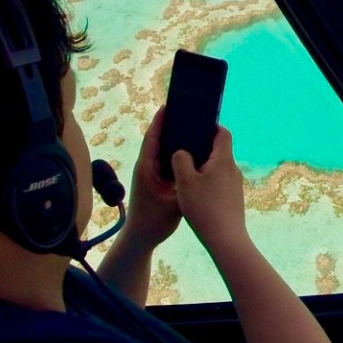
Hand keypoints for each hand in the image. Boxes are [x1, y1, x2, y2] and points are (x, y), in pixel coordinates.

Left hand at [126, 107, 181, 245]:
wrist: (142, 237)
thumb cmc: (155, 220)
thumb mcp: (174, 201)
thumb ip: (186, 183)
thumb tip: (199, 165)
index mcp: (147, 167)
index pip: (153, 138)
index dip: (160, 121)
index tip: (170, 105)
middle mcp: (147, 166)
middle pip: (158, 139)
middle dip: (169, 124)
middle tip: (186, 110)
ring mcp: (151, 173)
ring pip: (162, 149)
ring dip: (173, 136)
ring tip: (191, 125)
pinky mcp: (156, 179)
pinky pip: (166, 160)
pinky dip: (176, 151)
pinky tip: (190, 149)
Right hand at [173, 125, 247, 252]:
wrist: (225, 238)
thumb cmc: (204, 207)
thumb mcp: (185, 182)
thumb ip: (181, 161)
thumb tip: (182, 151)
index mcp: (223, 160)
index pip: (223, 133)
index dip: (210, 126)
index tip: (195, 127)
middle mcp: (233, 169)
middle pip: (220, 149)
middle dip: (202, 147)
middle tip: (183, 149)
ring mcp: (236, 184)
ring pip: (219, 167)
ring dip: (203, 166)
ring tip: (185, 171)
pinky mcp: (234, 197)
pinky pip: (220, 181)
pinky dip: (208, 180)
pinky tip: (195, 191)